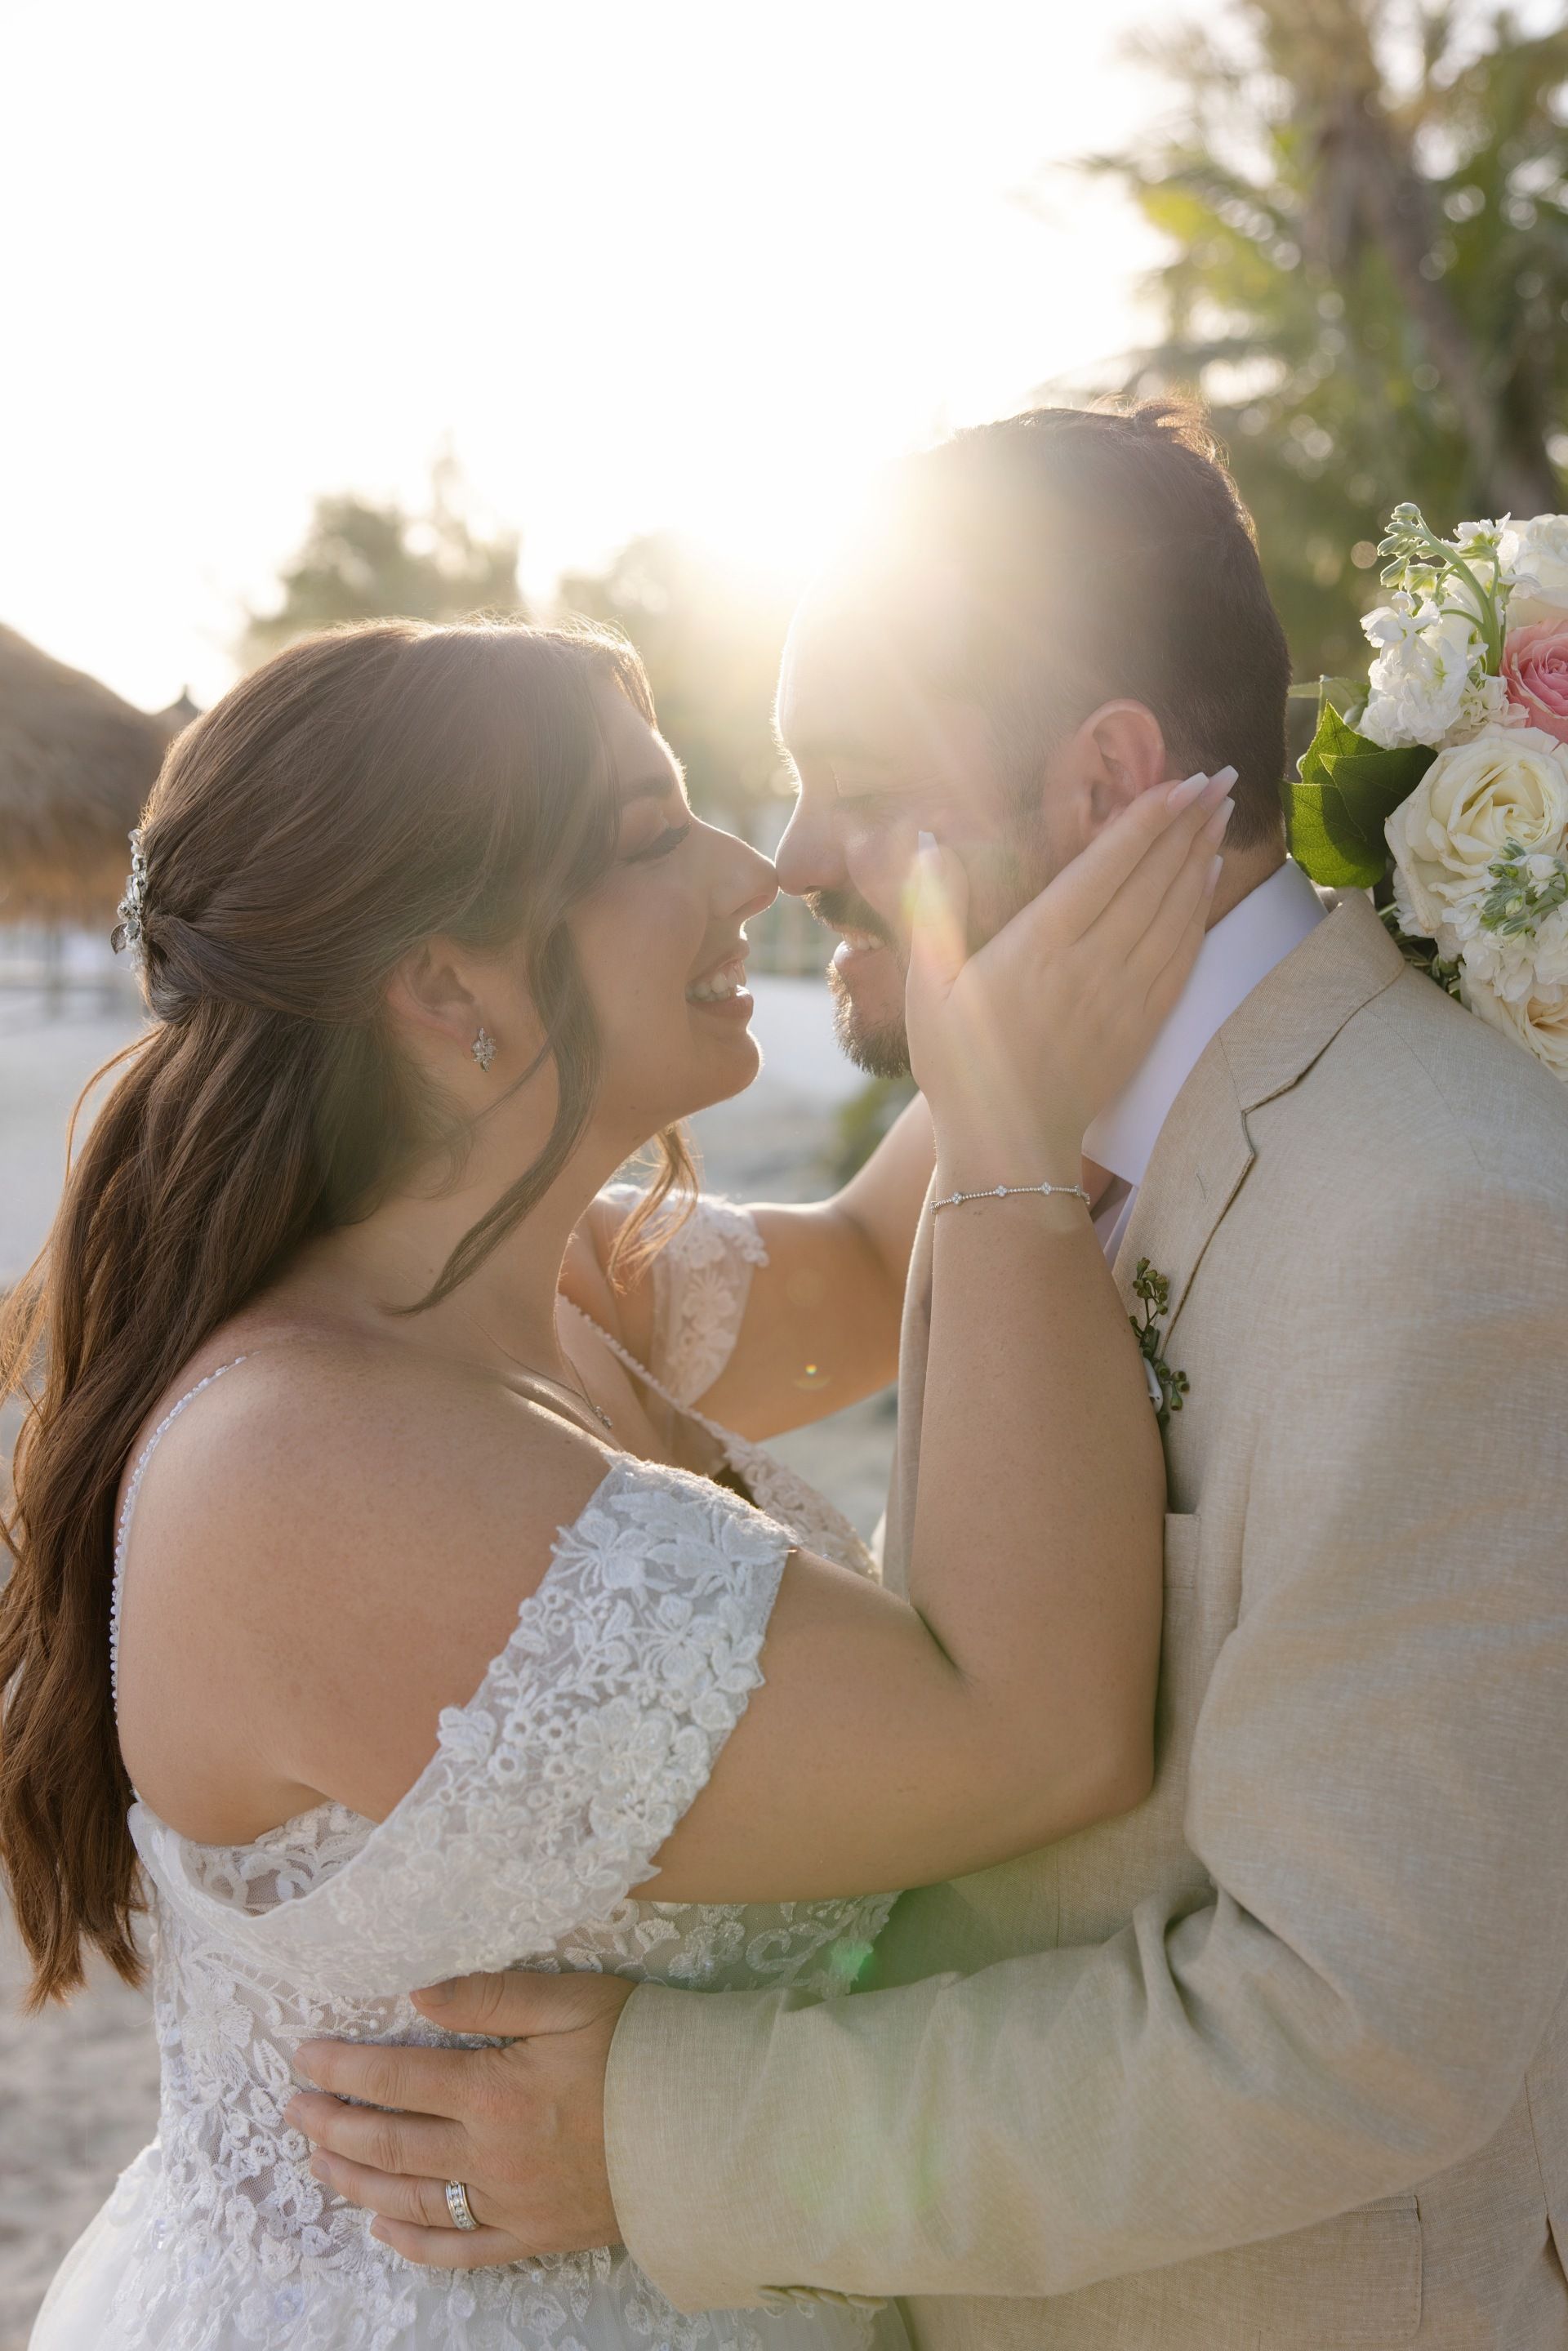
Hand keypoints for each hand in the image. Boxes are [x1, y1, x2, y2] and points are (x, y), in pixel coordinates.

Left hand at [284, 1969, 634, 2269]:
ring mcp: (508, 2203)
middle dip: (333, 2125)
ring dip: (356, 2180)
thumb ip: (490, 1996)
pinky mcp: (533, 2235)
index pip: (396, 2078)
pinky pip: (459, 2250)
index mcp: (493, 2091)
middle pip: (390, 2143)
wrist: (705, 2126)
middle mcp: (488, 2155)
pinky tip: (381, 2229)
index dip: (344, 2066)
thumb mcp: (570, 2000)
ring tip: (318, 2162)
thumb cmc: (639, 2049)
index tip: (304, 2056)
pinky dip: (413, 2244)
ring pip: (411, 2199)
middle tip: (293, 2109)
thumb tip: (418, 1995)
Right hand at [905, 769, 1234, 1177]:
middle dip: (1188, 823)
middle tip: (1220, 778)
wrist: (1008, 1148)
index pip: (1105, 866)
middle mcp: (1090, 964)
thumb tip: (931, 843)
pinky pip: (1182, 957)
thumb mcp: (927, 989)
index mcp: (1037, 947)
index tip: (1178, 782)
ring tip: (1220, 813)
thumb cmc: (959, 1067)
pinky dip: (1200, 911)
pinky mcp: (1142, 1026)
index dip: (1146, 820)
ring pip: (1174, 912)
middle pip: (1152, 879)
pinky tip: (1209, 879)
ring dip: (1200, 857)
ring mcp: (1123, 996)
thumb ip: (935, 911)